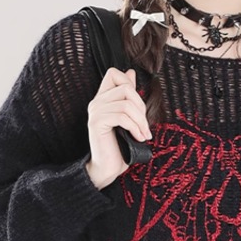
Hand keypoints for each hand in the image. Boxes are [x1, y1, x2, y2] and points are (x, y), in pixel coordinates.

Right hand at [85, 67, 151, 188]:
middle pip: (126, 88)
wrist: (107, 168)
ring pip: (126, 104)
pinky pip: (122, 117)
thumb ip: (128, 97)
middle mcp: (96, 102)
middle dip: (141, 107)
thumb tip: (131, 72)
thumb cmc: (120, 146)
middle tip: (145, 126)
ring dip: (141, 121)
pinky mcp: (97, 123)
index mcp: (103, 98)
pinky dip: (135, 128)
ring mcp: (95, 112)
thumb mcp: (128, 118)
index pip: (114, 73)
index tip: (139, 107)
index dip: (130, 83)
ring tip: (144, 135)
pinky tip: (139, 138)